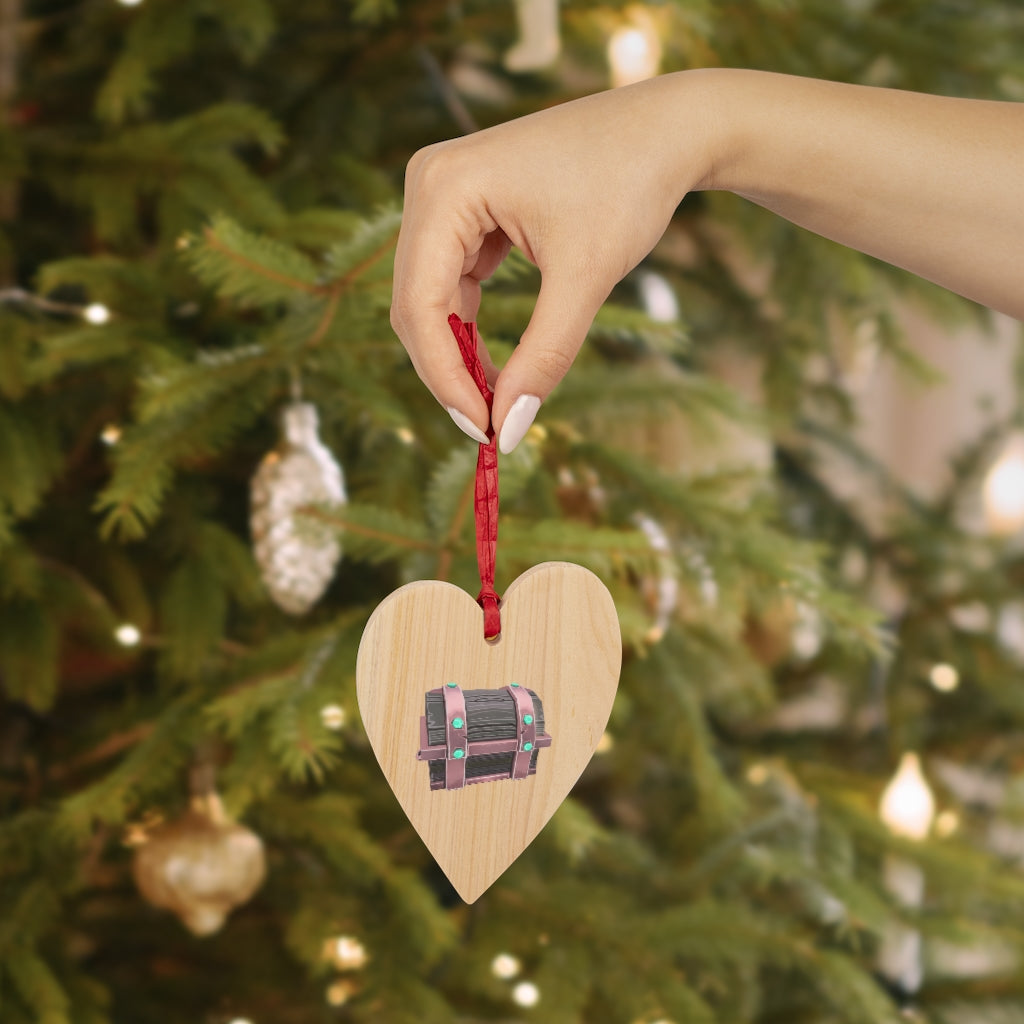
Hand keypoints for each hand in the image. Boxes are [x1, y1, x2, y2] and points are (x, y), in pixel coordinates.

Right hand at [390, 73, 719, 451]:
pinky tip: (497, 364)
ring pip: (429, 299)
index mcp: (444, 187)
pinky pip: (451, 282)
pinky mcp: (463, 207)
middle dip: (449, 371)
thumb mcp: (585, 278)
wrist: (665, 130)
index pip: (420, 305)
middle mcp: (428, 183)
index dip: (445, 378)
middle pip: (415, 305)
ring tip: (498, 400)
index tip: (484, 431)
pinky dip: (470, 327)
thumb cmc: (629, 185)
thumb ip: (543, 357)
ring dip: (459, 354)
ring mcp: (442, 193)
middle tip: (490, 427)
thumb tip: (508, 430)